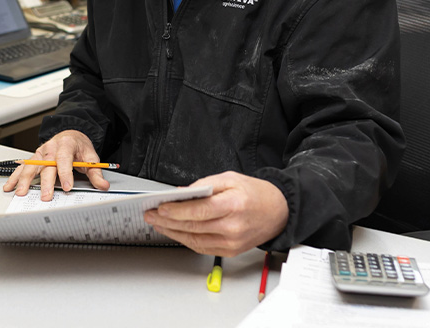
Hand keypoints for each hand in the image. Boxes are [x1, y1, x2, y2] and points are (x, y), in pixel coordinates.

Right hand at [2, 130, 109, 200]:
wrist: (71, 135)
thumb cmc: (79, 147)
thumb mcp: (91, 157)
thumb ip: (96, 172)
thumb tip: (103, 185)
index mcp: (66, 144)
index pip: (64, 159)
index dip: (65, 173)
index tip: (67, 186)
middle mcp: (51, 147)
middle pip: (46, 165)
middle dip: (45, 182)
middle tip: (45, 196)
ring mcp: (40, 152)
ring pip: (31, 166)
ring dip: (25, 180)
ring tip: (21, 193)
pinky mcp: (34, 158)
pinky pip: (23, 167)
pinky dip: (15, 177)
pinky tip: (9, 186)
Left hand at [142, 172, 287, 256]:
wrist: (279, 212)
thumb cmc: (256, 193)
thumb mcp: (230, 178)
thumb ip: (204, 185)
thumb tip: (181, 194)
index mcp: (233, 205)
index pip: (198, 211)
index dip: (176, 210)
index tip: (160, 207)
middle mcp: (233, 226)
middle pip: (193, 226)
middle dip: (167, 221)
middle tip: (151, 215)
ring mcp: (232, 242)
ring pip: (194, 240)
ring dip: (172, 232)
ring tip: (157, 224)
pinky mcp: (231, 251)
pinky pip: (202, 247)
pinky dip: (185, 240)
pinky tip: (175, 232)